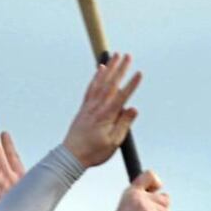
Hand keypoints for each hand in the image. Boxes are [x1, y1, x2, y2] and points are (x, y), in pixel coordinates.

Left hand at [62, 52, 141, 167]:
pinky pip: (91, 87)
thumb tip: (133, 108)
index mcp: (106, 116)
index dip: (131, 84)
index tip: (139, 73)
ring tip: (115, 55)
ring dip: (109, 67)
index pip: (122, 96)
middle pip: (111, 83)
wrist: (71, 155)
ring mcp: (89, 105)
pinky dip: (96, 76)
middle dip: (120, 68)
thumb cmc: (94, 152)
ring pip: (100, 82)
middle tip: (128, 55)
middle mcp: (97, 106)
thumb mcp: (113, 143)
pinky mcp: (84, 106)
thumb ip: (124, 124)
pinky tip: (100, 68)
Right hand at [111, 170, 170, 210]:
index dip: (155, 182)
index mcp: (131, 195)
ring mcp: (150, 209)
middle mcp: (141, 199)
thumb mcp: (126, 210)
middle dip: (161, 210)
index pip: (149, 175)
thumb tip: (163, 197)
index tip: (156, 188)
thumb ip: (140, 200)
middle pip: (165, 198)